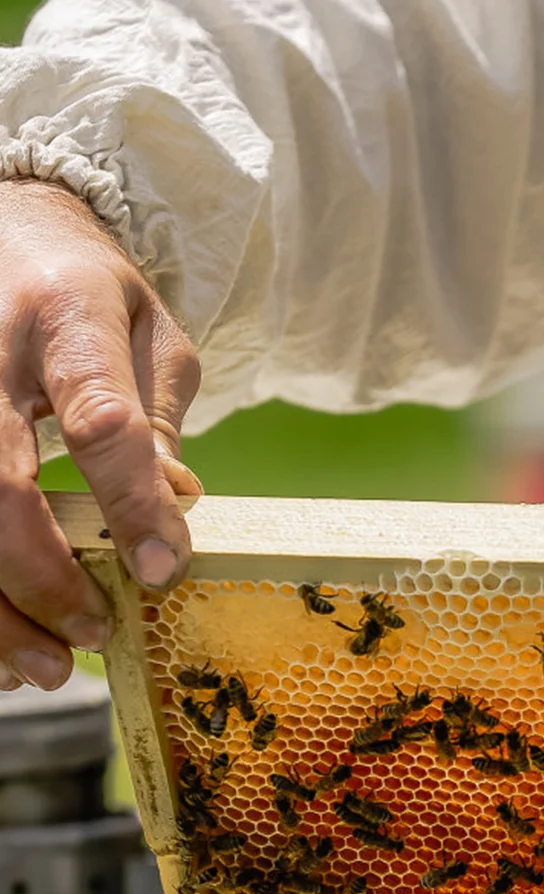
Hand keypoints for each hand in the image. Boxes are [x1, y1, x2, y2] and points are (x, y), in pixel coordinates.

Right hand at [0, 178, 200, 689]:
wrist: (10, 224)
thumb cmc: (89, 291)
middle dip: (39, 577)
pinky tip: (1, 639)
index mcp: (68, 318)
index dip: (131, 504)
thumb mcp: (152, 334)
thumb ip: (161, 416)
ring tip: (41, 669)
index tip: (162, 572)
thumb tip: (176, 503)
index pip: (101, 420)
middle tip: (89, 636)